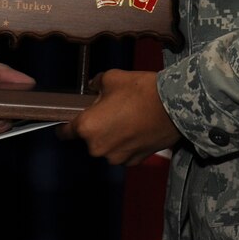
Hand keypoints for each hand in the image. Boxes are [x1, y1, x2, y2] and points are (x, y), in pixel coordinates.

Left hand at [58, 69, 179, 165]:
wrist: (173, 106)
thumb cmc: (139, 90)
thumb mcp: (112, 77)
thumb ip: (96, 83)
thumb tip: (93, 87)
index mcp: (87, 127)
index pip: (65, 132)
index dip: (66, 126)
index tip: (69, 122)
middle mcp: (97, 147)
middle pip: (89, 139)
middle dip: (97, 127)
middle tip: (111, 111)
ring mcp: (116, 157)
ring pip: (107, 146)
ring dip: (112, 137)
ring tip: (128, 119)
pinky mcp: (134, 162)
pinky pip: (123, 152)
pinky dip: (127, 144)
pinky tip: (137, 129)